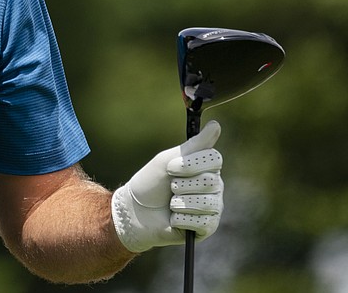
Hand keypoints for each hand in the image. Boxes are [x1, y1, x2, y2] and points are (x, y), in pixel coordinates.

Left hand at [111, 120, 223, 252]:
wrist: (135, 211)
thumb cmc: (150, 182)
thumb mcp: (168, 160)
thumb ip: (194, 145)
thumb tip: (216, 125)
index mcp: (207, 167)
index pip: (214, 158)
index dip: (191, 164)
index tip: (171, 167)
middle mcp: (215, 186)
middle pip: (211, 181)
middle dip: (182, 184)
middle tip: (170, 188)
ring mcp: (213, 206)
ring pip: (206, 202)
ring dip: (179, 203)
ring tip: (171, 204)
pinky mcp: (208, 226)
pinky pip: (201, 221)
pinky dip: (180, 218)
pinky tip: (173, 218)